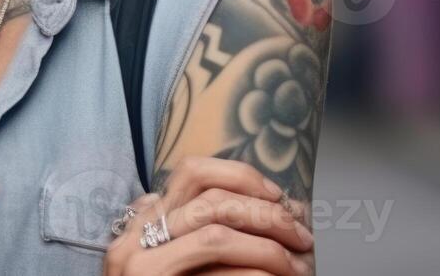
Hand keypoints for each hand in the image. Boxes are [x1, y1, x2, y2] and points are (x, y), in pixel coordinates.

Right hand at [103, 156, 314, 275]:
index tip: (277, 196)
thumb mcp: (171, 262)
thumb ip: (194, 232)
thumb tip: (260, 201)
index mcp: (141, 224)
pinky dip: (260, 273)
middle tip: (302, 235)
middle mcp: (136, 240)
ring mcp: (144, 268)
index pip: (192, 173)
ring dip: (269, 246)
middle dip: (268, 214)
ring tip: (298, 264)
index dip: (241, 177)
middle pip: (212, 201)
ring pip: (217, 234)